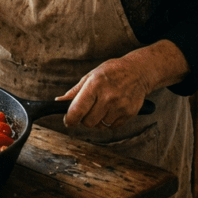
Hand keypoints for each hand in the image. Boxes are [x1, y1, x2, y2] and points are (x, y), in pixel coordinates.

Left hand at [56, 40, 188, 128]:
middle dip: (84, 119)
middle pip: (88, 122)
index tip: (68, 121)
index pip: (77, 110)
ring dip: (98, 120)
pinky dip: (109, 121)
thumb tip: (59, 102)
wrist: (138, 71)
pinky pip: (112, 126)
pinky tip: (113, 108)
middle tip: (88, 109)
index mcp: (94, 85)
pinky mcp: (129, 113)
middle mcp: (108, 97)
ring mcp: (120, 106)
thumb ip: (74, 92)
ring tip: (103, 105)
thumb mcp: (91, 76)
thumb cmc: (112, 72)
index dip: (70, 119)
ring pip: (100, 126)